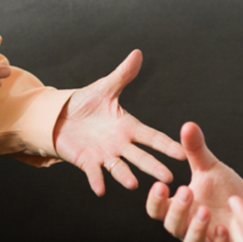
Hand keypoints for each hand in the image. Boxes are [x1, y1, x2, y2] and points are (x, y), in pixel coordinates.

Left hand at [53, 49, 185, 195]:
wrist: (60, 116)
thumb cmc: (85, 103)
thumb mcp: (105, 88)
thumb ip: (122, 74)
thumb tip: (137, 53)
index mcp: (128, 126)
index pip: (151, 136)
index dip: (166, 145)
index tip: (182, 154)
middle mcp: (120, 144)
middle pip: (140, 157)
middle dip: (154, 167)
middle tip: (169, 179)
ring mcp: (104, 154)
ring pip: (119, 167)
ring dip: (125, 176)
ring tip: (133, 184)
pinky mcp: (87, 161)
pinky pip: (93, 172)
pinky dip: (97, 180)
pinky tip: (100, 189)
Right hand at [147, 122, 242, 240]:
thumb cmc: (225, 189)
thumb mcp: (210, 168)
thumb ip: (196, 151)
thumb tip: (188, 125)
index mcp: (178, 207)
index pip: (157, 209)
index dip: (155, 200)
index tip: (160, 184)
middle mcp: (186, 226)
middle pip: (171, 224)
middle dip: (178, 209)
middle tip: (186, 190)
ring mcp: (203, 239)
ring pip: (190, 241)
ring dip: (195, 227)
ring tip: (204, 210)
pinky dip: (217, 239)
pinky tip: (223, 227)